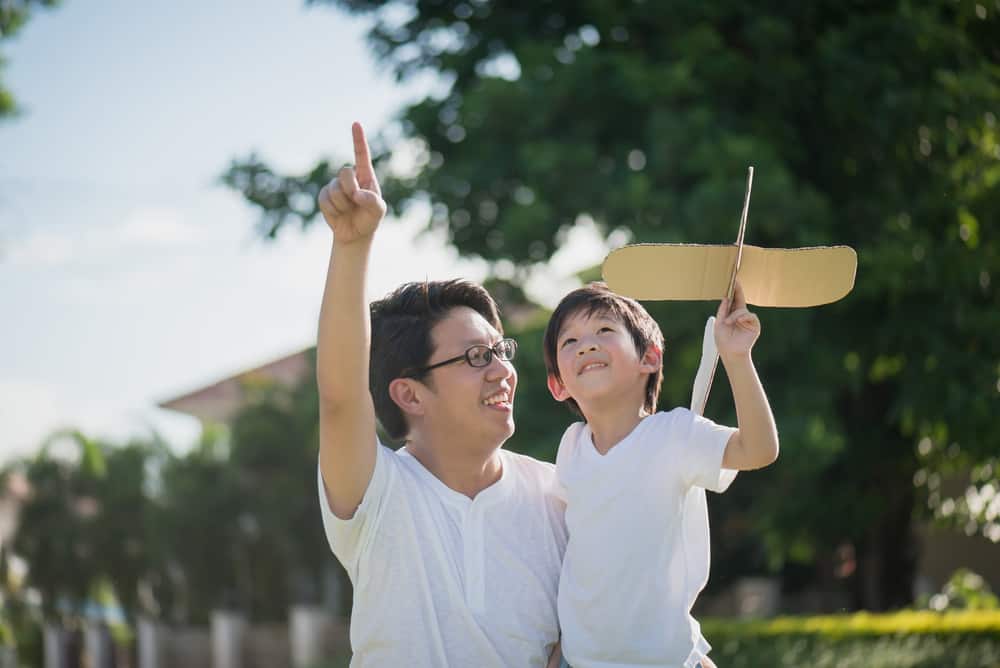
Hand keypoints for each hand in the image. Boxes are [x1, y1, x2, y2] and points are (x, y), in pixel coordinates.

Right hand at [317, 122, 386, 243]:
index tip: (356, 124)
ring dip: (343, 204)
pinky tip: (338, 214)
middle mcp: (350, 177)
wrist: (355, 234)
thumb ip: (373, 201)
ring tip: (349, 211)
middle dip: (350, 189)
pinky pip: (325, 200)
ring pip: (334, 189)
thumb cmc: (369, 219)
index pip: (362, 154)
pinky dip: (333, 210)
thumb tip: (357, 194)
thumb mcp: (378, 212)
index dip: (358, 139)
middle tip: (356, 202)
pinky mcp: (325, 196)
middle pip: (344, 172)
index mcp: (365, 176)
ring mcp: (335, 185)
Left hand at [714, 280, 759, 357]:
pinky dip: (743, 317)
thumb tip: (725, 298)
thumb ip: (722, 311)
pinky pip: (750, 316)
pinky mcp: (754, 325)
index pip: (733, 301)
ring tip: (728, 323)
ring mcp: (748, 320)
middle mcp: (740, 316)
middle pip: (740, 300)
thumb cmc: (723, 341)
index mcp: (732, 315)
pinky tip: (738, 321)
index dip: (733, 291)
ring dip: (734, 315)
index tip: (733, 281)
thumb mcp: (719, 323)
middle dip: (738, 291)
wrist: (730, 353)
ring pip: (742, 310)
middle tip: (735, 282)